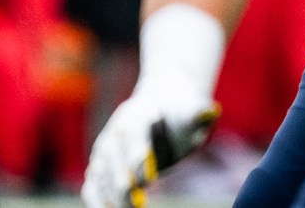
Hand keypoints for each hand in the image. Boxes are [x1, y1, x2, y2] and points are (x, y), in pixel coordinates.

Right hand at [83, 88, 217, 207]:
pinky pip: (93, 184)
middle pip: (113, 154)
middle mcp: (115, 130)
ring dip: (109, 193)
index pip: (134, 132)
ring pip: (100, 171)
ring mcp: (105, 148)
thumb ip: (197, 114)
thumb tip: (210, 111)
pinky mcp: (101, 165)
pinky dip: (96, 198)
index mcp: (136, 113)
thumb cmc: (179, 114)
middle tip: (133, 197)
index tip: (148, 176)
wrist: (161, 105)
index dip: (138, 152)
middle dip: (121, 177)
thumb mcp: (191, 112)